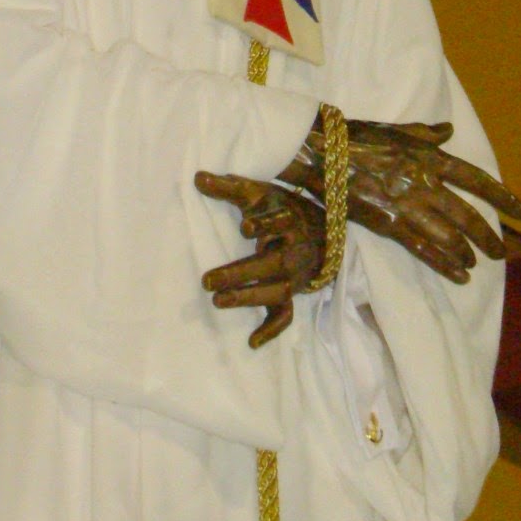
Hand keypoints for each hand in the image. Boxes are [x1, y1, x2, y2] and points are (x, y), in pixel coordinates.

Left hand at [194, 172, 325, 348]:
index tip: (245, 227)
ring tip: (218, 301)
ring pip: (278, 292)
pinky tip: (252, 342)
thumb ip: (229, 187)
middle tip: (208, 281)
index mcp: (289, 221)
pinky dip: (271, 330)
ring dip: (249, 298)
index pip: (280, 223)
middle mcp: (295, 251)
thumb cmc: (282, 210)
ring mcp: (296, 276)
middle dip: (242, 273)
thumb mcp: (260, 194)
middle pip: (273, 264)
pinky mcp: (294, 294)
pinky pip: (286, 316)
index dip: (266, 225)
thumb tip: (197, 178)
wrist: (323, 232)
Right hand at [282, 120, 520, 283]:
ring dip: (467, 251)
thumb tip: (449, 130)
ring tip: (476, 262)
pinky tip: (460, 275)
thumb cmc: (359, 136)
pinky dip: (444, 263)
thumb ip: (426, 133)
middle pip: (467, 214)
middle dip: (487, 235)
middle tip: (501, 251)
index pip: (476, 179)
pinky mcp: (389, 223)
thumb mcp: (397, 129)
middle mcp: (425, 181)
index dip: (502, 196)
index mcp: (429, 156)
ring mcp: (408, 204)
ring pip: (449, 235)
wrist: (324, 151)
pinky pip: (423, 248)